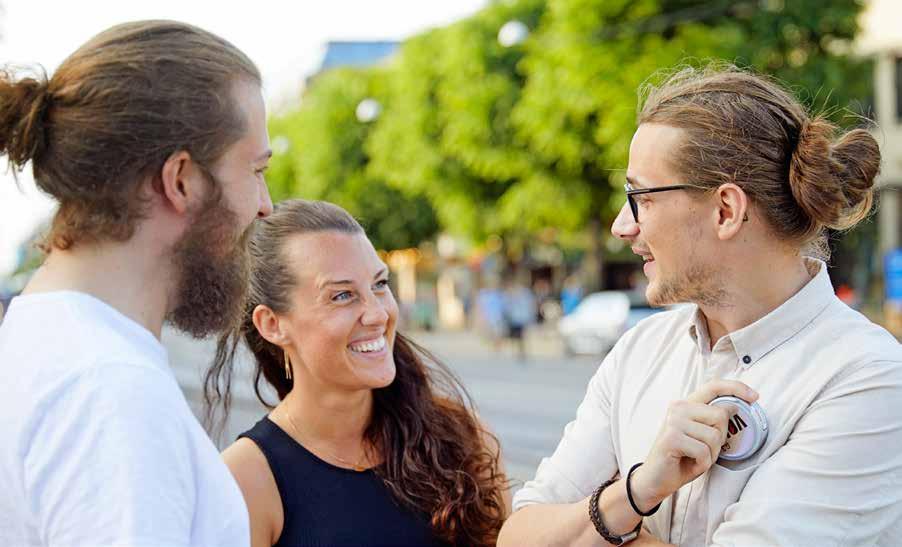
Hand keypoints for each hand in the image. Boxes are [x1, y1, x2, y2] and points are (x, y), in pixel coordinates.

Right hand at [629, 380, 758, 511]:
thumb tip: (734, 406)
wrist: (655, 479)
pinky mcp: (672, 438)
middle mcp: (678, 408)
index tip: (755, 396)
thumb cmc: (681, 457)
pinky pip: (704, 452)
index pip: (713, 387)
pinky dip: (702, 464)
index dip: (736, 388)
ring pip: (714, 436)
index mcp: (686, 404)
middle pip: (720, 415)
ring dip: (710, 454)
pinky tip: (689, 464)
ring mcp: (673, 422)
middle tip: (704, 450)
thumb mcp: (701, 436)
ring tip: (695, 458)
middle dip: (720, 438)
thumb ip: (713, 419)